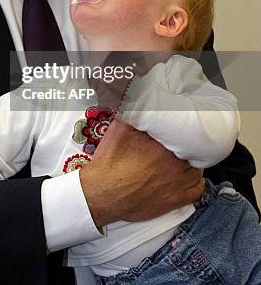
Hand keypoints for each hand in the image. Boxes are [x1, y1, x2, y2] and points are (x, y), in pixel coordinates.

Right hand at [80, 119, 203, 227]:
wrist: (102, 193)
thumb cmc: (109, 164)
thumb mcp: (118, 130)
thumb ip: (134, 113)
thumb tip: (140, 100)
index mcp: (163, 146)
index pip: (183, 131)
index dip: (180, 128)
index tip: (174, 127)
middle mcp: (174, 164)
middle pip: (191, 148)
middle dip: (185, 143)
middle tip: (176, 140)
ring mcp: (177, 184)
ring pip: (196, 167)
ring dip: (191, 160)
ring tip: (182, 156)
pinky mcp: (175, 200)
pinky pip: (198, 189)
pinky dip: (196, 181)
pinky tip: (188, 175)